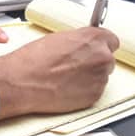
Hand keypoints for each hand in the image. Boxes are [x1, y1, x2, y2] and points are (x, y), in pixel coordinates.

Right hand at [0, 27, 119, 120]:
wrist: (23, 82)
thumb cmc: (34, 59)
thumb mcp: (57, 38)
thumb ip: (78, 40)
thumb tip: (83, 45)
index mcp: (92, 39)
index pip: (111, 39)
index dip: (100, 44)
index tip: (93, 47)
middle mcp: (101, 57)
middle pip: (107, 58)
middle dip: (94, 60)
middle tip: (74, 63)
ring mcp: (100, 78)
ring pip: (101, 75)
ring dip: (89, 75)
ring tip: (67, 76)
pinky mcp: (95, 96)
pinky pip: (95, 90)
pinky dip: (84, 89)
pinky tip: (67, 85)